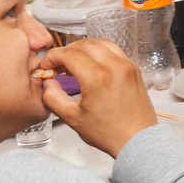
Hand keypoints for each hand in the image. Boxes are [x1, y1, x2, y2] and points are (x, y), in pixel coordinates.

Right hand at [39, 37, 156, 156]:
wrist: (137, 139)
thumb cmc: (109, 133)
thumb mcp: (73, 118)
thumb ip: (53, 98)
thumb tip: (48, 83)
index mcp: (98, 78)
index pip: (69, 54)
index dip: (52, 57)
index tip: (46, 66)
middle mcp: (115, 67)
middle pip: (84, 44)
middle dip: (67, 51)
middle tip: (58, 66)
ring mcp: (127, 66)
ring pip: (101, 43)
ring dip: (83, 49)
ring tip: (74, 65)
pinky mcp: (134, 69)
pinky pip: (114, 50)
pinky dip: (99, 52)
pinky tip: (91, 67)